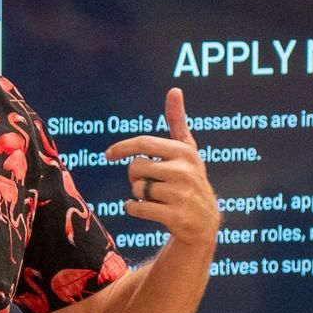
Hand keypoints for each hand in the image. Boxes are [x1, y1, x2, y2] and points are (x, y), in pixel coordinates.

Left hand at [105, 87, 218, 253]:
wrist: (204, 222)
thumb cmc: (190, 181)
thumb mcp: (187, 151)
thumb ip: (178, 121)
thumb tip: (174, 89)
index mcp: (184, 152)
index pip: (144, 144)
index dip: (122, 148)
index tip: (108, 154)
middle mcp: (184, 171)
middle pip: (136, 167)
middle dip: (136, 176)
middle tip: (151, 183)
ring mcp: (181, 194)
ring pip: (136, 188)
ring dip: (139, 194)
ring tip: (157, 197)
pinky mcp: (175, 216)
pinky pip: (137, 207)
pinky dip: (135, 209)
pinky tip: (149, 209)